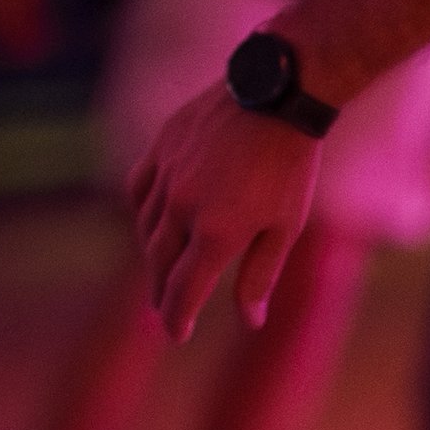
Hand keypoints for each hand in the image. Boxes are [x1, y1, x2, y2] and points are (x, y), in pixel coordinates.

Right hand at [132, 84, 320, 341]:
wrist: (275, 94)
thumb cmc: (289, 166)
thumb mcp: (285, 228)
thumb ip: (260, 276)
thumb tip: (249, 321)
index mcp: (216, 233)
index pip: (184, 290)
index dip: (178, 317)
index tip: (177, 335)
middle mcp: (182, 207)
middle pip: (160, 263)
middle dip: (162, 292)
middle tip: (165, 310)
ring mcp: (167, 175)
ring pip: (147, 227)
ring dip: (153, 255)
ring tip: (163, 270)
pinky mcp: (161, 148)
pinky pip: (140, 188)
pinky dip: (143, 212)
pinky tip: (152, 222)